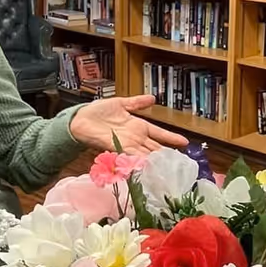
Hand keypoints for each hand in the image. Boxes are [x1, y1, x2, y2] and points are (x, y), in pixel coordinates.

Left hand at [68, 94, 188, 155]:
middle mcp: (135, 137)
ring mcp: (126, 144)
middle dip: (166, 155)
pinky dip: (139, 161)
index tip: (185, 142)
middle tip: (180, 163)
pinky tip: (148, 165)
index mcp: (138, 126)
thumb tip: (153, 99)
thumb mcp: (121, 104)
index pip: (159, 134)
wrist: (80, 119)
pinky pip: (131, 155)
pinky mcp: (116, 148)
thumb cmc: (98, 112)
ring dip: (156, 161)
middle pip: (154, 148)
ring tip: (168, 168)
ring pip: (145, 154)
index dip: (171, 138)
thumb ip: (137, 103)